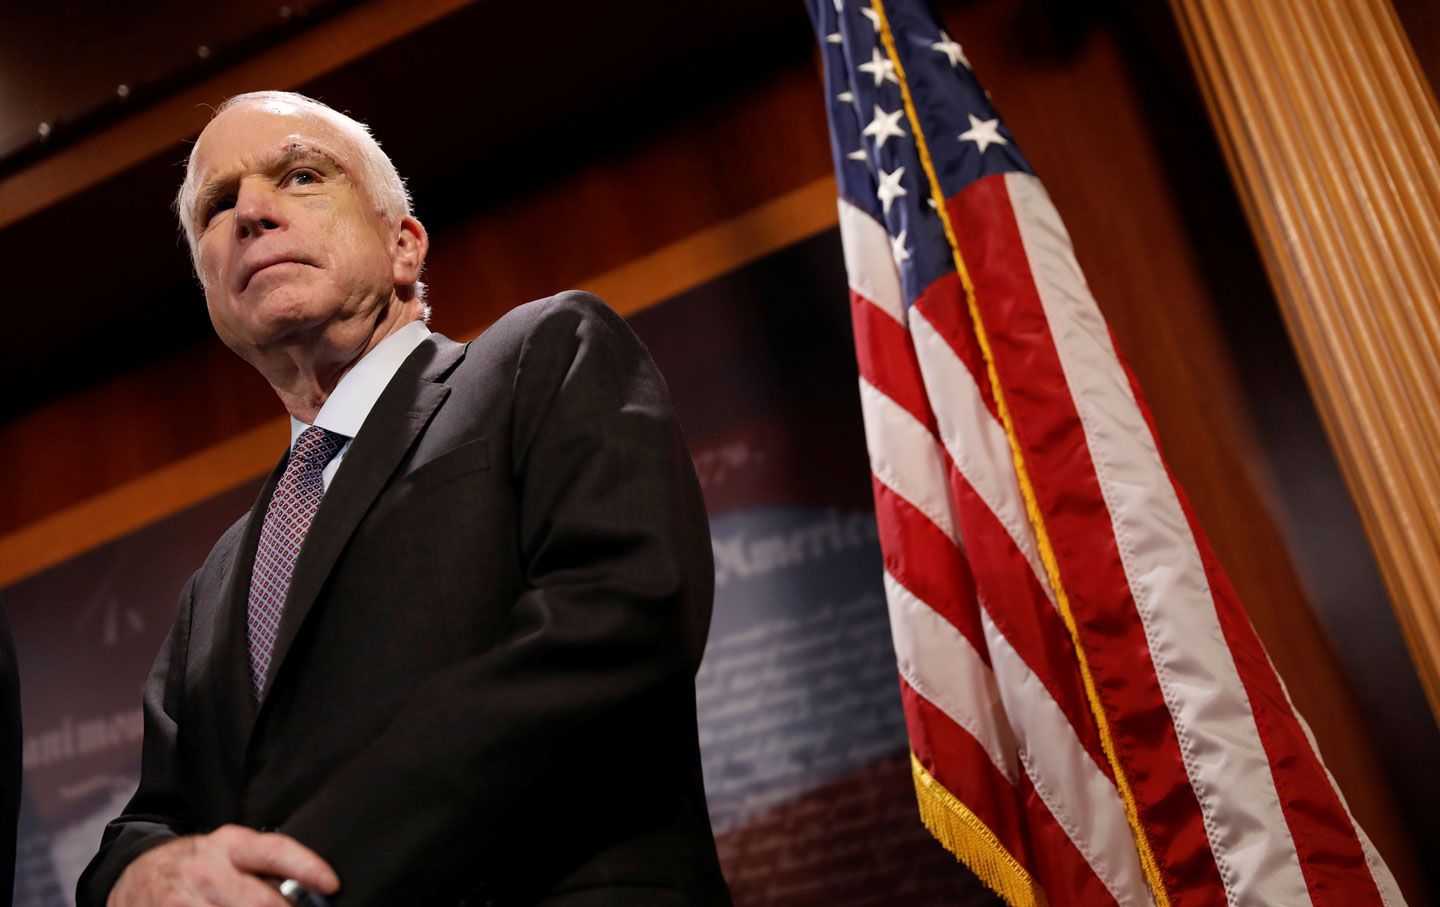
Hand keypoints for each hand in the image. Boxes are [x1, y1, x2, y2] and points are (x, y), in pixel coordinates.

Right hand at [108, 825, 339, 906]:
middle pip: (259, 901)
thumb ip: (265, 870)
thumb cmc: (199, 866)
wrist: (135, 875)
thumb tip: (311, 894)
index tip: (332, 884)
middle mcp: (207, 869)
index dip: (307, 868)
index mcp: (231, 845)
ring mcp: (184, 898)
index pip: (275, 851)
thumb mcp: (231, 854)